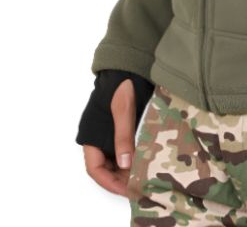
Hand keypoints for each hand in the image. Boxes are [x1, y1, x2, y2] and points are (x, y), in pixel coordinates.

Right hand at [83, 78, 136, 196]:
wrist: (129, 65)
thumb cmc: (122, 85)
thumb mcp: (123, 110)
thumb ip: (123, 136)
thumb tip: (126, 164)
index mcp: (91, 136)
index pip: (95, 169)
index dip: (110, 182)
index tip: (127, 190)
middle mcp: (98, 137)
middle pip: (105, 167)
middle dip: (120, 179)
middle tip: (139, 186)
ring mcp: (110, 132)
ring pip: (115, 159)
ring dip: (127, 169)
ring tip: (144, 177)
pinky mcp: (123, 126)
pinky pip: (125, 147)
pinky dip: (133, 156)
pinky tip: (146, 161)